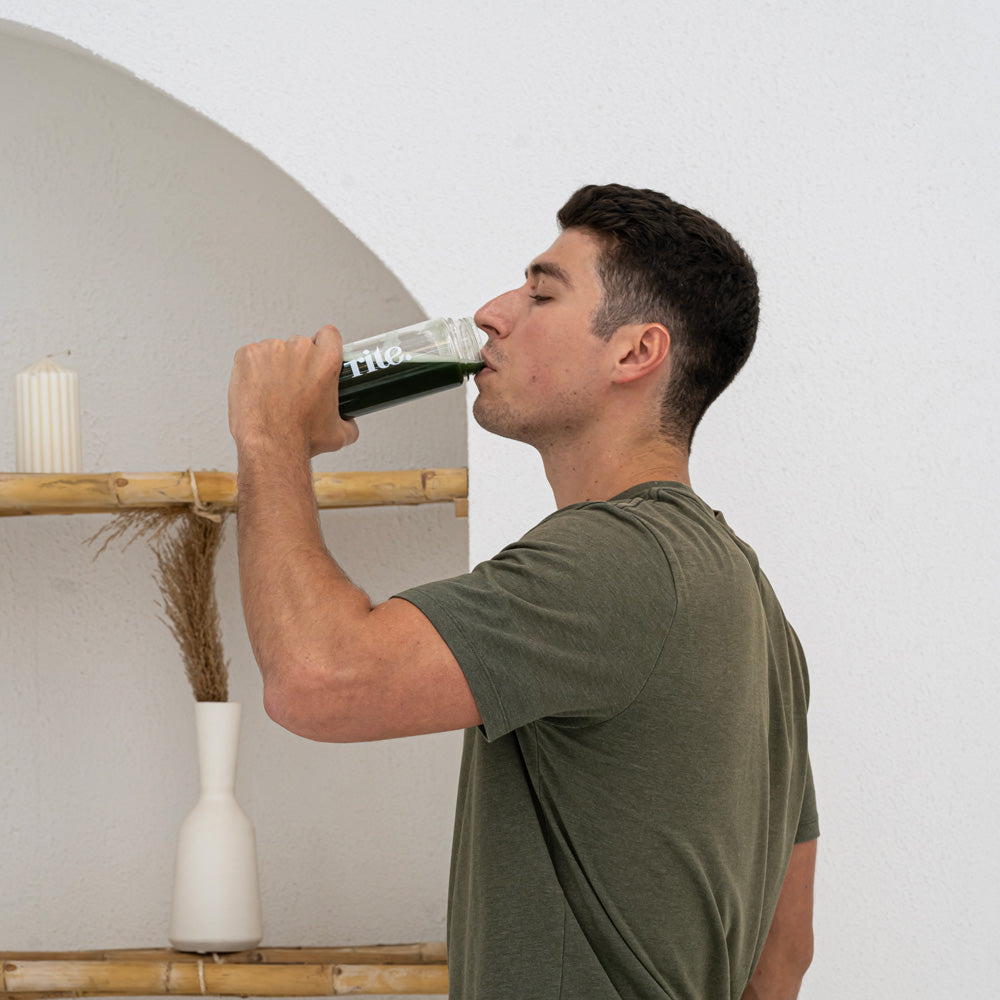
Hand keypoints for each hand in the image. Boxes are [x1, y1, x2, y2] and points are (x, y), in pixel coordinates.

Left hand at [228, 325, 359, 457]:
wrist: (270, 445)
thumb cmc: (301, 438)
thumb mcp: (338, 435)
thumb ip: (348, 422)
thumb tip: (348, 422)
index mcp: (326, 361)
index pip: (330, 334)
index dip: (324, 344)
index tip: (317, 356)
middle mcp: (300, 350)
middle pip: (300, 345)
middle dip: (296, 363)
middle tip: (292, 387)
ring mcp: (271, 349)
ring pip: (274, 351)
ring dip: (274, 366)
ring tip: (271, 393)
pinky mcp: (247, 355)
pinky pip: (252, 356)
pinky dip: (252, 370)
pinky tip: (256, 390)